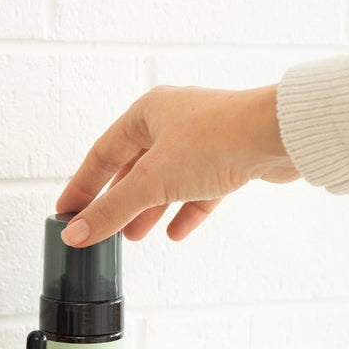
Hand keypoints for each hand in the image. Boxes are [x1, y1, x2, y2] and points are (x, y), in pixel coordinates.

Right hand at [56, 84, 298, 246]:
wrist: (280, 135)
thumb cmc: (218, 138)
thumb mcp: (151, 181)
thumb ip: (111, 211)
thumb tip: (76, 234)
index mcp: (147, 112)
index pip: (102, 153)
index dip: (82, 185)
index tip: (68, 210)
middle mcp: (174, 121)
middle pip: (135, 168)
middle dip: (119, 202)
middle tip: (102, 229)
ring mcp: (204, 139)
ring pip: (167, 180)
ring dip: (150, 210)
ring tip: (136, 236)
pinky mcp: (230, 158)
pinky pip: (199, 189)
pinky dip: (185, 210)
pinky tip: (176, 231)